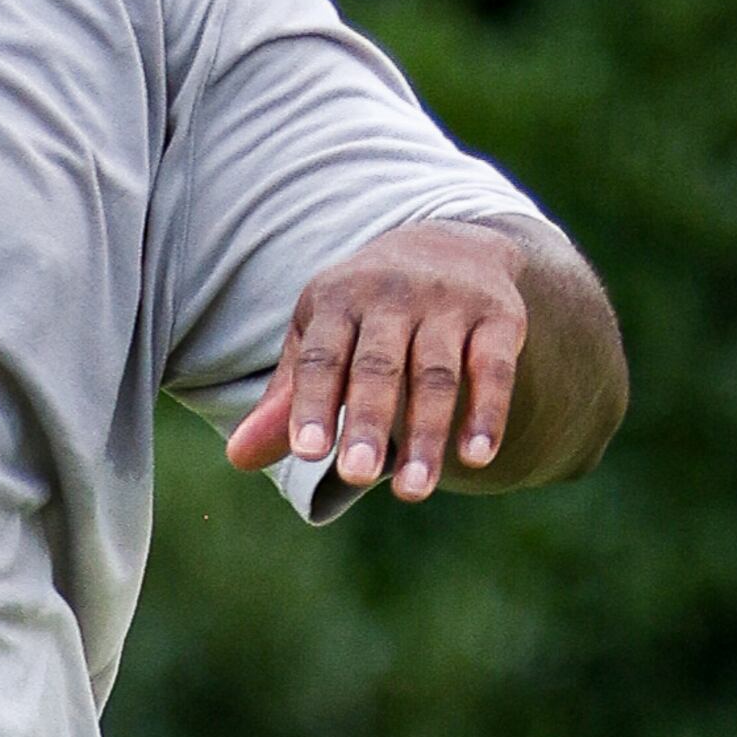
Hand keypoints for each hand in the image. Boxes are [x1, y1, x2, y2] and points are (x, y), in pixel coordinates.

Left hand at [223, 218, 536, 499]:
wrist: (452, 245)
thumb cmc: (365, 314)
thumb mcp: (320, 340)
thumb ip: (287, 401)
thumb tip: (238, 459)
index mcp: (337, 299)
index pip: (321, 356)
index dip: (311, 403)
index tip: (306, 452)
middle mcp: (392, 294)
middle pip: (378, 365)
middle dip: (367, 420)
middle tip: (355, 477)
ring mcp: (448, 303)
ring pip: (436, 374)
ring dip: (424, 434)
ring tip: (412, 491)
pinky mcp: (499, 316)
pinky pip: (494, 368)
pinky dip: (487, 413)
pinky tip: (476, 458)